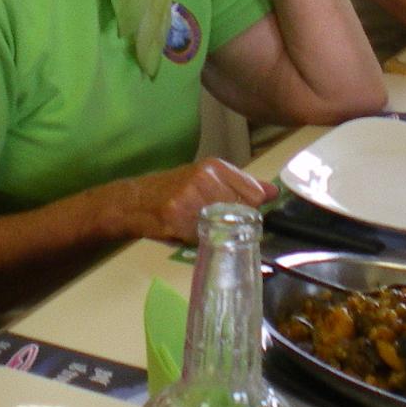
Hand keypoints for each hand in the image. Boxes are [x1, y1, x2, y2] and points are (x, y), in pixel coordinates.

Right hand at [107, 157, 277, 243]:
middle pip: (241, 211)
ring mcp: (190, 195)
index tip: (239, 217)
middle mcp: (205, 177)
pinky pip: (201, 236)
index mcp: (215, 166)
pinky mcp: (177, 215)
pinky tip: (184, 231)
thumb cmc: (173, 191)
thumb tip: (273, 192)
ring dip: (214, 233)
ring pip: (222, 226)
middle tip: (212, 223)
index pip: (254, 193)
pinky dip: (197, 240)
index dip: (249, 210)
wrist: (133, 201)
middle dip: (232, 224)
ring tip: (196, 226)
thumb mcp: (207, 179)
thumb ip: (241, 185)